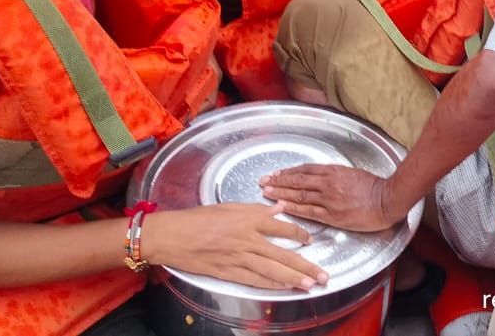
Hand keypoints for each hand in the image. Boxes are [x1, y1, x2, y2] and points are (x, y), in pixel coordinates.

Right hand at [145, 203, 326, 289]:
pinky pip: (254, 280)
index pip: (281, 226)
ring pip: (271, 270)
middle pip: (282, 254)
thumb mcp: (229, 206)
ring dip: (293, 278)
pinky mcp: (227, 272)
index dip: (298, 233)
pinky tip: (284, 288)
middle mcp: (247, 239)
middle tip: (323, 275)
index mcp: (248, 219)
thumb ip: (256, 209)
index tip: (309, 239)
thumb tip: (278, 207)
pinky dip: (270, 285)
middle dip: (305, 266)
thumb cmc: (197, 218)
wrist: (171, 236)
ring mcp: (238, 257)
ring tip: (310, 285)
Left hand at [260, 164, 402, 232]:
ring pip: (299, 195)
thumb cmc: (374, 187)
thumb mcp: (353, 173)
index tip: (277, 174)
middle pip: (297, 181)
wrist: (386, 200)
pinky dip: (293, 208)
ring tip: (267, 192)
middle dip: (279, 181)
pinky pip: (308, 211)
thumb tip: (323, 177)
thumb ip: (336, 175)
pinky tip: (281, 206)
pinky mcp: (332, 215)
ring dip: (281, 193)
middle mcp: (328, 183)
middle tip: (263, 181)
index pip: (305, 170)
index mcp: (334, 172)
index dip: (289, 172)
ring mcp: (328, 199)